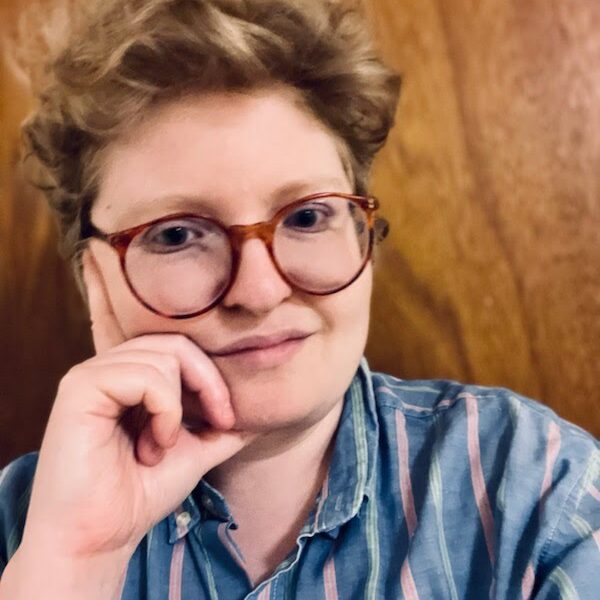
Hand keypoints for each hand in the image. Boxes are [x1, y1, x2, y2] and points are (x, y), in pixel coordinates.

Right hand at [20, 249, 251, 561]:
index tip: (228, 420)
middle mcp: (110, 367)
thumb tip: (262, 411)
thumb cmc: (139, 494)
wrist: (99, 538)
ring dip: (178, 408)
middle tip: (216, 424)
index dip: (213, 378)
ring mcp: (92, 373)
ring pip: (164, 357)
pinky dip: (164, 410)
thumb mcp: (195, 452)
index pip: (183, 349)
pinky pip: (145, 375)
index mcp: (130, 377)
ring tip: (163, 445)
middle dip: (209, 384)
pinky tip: (153, 444)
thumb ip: (222, 427)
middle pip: (177, 344)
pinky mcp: (80, 387)